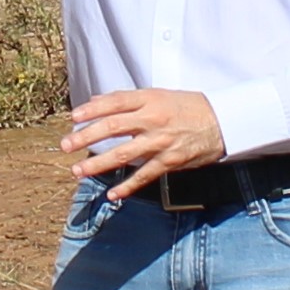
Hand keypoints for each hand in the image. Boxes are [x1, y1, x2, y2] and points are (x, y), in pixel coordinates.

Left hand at [64, 87, 228, 189]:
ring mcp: (161, 141)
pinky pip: (145, 176)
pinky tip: (112, 194)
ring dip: (98, 164)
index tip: (73, 116)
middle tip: (66, 144)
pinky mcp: (170, 160)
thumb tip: (97, 101)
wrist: (223, 121)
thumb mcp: (160, 95)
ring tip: (78, 170)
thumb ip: (129, 100)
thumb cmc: (189, 107)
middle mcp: (153, 119)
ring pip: (124, 153)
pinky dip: (128, 186)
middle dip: (86, 136)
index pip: (115, 102)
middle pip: (113, 127)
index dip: (92, 109)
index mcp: (150, 99)